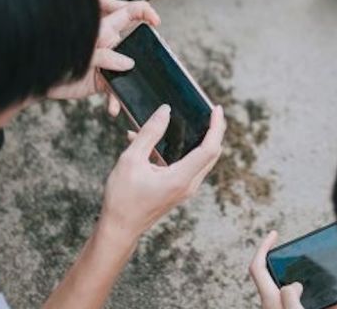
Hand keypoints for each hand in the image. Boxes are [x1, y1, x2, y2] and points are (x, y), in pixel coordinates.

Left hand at [46, 2, 161, 100]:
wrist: (40, 81)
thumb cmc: (57, 57)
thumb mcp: (83, 54)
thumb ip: (106, 56)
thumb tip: (129, 63)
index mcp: (106, 30)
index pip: (131, 13)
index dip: (146, 13)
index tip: (157, 22)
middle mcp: (110, 45)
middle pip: (137, 44)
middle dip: (148, 53)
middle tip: (154, 65)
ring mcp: (109, 64)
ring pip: (130, 71)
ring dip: (133, 82)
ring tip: (133, 90)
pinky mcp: (103, 82)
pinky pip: (117, 91)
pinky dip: (116, 101)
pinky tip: (113, 109)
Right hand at [98, 104, 225, 242]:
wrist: (120, 228)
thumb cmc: (122, 197)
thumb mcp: (131, 160)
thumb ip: (149, 133)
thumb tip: (165, 110)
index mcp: (180, 178)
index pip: (210, 148)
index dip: (216, 126)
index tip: (216, 108)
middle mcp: (189, 185)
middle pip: (212, 153)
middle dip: (214, 129)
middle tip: (208, 109)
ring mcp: (186, 189)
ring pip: (202, 159)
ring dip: (198, 139)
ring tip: (186, 120)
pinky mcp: (180, 190)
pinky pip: (189, 166)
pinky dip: (181, 150)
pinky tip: (155, 142)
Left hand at [249, 231, 336, 308]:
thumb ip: (289, 296)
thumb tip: (293, 285)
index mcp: (270, 302)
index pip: (258, 267)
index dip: (263, 248)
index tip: (274, 233)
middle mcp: (276, 308)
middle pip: (282, 280)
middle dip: (299, 270)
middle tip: (308, 259)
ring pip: (304, 297)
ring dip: (322, 292)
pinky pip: (317, 308)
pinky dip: (331, 307)